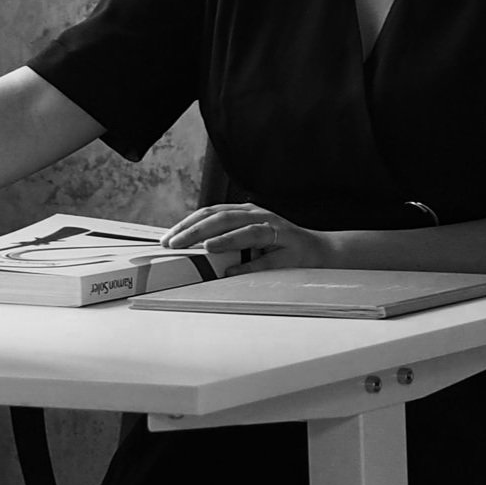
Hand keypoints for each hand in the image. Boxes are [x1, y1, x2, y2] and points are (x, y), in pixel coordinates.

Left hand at [162, 204, 329, 272]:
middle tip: (175, 243)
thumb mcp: (249, 237)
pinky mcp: (289, 250)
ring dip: (224, 239)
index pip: (210, 212)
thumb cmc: (279, 246)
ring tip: (205, 247)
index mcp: (246, 212)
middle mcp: (260, 216)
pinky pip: (267, 259)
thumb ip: (225, 239)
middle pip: (223, 218)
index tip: (167, 238)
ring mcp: (276, 231)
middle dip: (196, 230)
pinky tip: (231, 272)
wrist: (319, 251)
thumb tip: (191, 248)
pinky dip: (248, 265)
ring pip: (247, 231)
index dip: (187, 223)